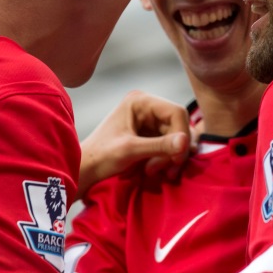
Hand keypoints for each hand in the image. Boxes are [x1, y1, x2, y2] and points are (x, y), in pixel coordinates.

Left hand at [77, 91, 191, 198]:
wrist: (85, 170)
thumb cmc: (101, 157)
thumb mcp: (130, 150)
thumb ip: (159, 146)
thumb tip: (186, 142)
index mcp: (140, 101)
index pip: (177, 112)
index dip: (182, 135)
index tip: (176, 160)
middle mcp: (147, 106)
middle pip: (179, 126)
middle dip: (175, 150)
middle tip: (166, 171)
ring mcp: (149, 120)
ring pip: (176, 137)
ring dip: (171, 157)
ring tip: (153, 171)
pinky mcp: (150, 134)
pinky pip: (169, 145)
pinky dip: (166, 159)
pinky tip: (155, 170)